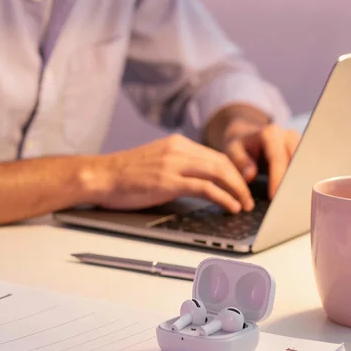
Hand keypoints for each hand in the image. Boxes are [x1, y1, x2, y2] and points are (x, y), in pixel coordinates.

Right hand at [83, 134, 254, 213]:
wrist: (101, 176)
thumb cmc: (125, 175)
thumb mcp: (157, 162)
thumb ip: (178, 166)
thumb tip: (201, 182)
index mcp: (177, 144)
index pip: (215, 155)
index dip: (234, 171)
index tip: (242, 185)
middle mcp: (178, 149)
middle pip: (221, 162)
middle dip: (240, 181)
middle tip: (249, 197)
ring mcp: (173, 164)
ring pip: (218, 173)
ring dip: (236, 190)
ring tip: (245, 205)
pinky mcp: (168, 181)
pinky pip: (204, 188)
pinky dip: (223, 197)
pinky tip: (230, 206)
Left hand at [219, 119, 300, 198]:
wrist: (247, 134)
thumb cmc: (240, 144)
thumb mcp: (232, 149)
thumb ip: (240, 161)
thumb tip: (251, 175)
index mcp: (271, 134)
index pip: (278, 159)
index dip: (277, 179)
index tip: (273, 197)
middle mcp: (288, 136)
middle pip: (296, 162)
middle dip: (292, 183)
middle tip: (285, 203)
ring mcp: (298, 144)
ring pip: (304, 166)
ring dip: (300, 183)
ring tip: (292, 202)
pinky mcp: (302, 152)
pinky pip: (305, 168)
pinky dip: (301, 182)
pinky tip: (296, 196)